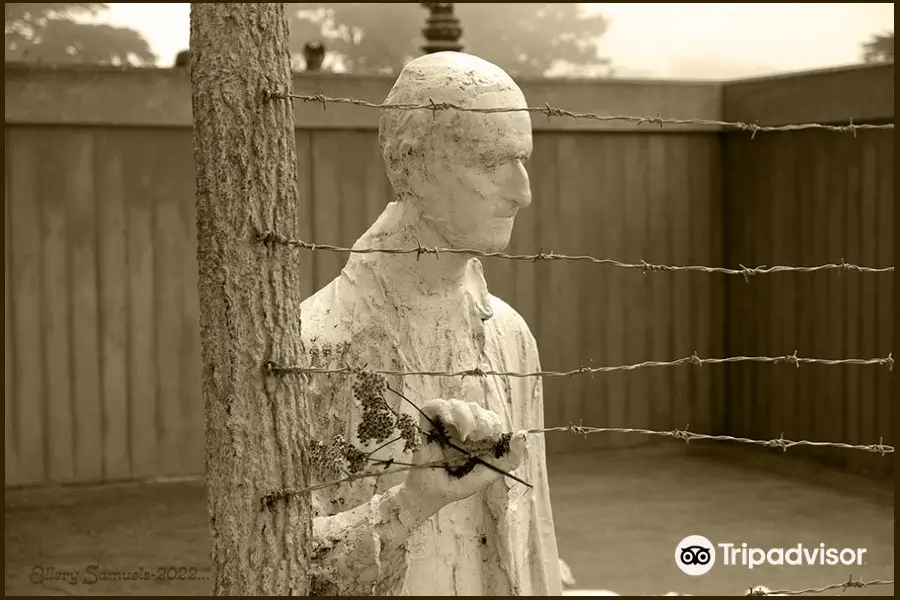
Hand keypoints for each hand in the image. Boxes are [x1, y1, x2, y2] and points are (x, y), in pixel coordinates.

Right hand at [402, 398, 525, 509]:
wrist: (429, 496)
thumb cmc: (456, 485)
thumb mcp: (487, 475)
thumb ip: (507, 460)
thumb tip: (522, 437)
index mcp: (476, 438)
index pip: (489, 417)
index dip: (493, 422)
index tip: (493, 436)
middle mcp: (460, 428)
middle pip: (474, 407)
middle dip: (481, 418)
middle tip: (479, 435)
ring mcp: (442, 425)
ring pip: (457, 403)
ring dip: (465, 414)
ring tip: (466, 433)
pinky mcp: (426, 424)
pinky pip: (433, 406)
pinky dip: (444, 409)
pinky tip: (450, 422)